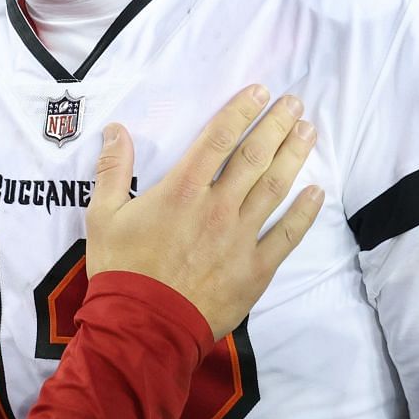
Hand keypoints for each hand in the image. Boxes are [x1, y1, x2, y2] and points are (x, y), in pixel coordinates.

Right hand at [85, 86, 322, 341]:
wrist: (145, 325)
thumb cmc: (122, 270)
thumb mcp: (102, 216)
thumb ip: (112, 170)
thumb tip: (116, 130)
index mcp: (182, 190)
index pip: (218, 139)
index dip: (241, 112)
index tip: (260, 92)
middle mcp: (217, 206)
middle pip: (254, 156)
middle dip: (277, 125)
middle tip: (295, 103)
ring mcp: (241, 237)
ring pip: (275, 187)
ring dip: (294, 156)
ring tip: (309, 132)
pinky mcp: (256, 268)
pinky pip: (287, 235)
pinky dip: (304, 212)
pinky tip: (316, 192)